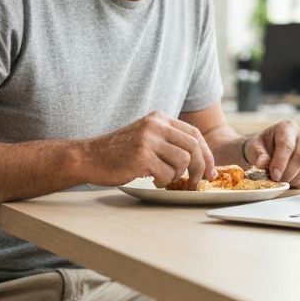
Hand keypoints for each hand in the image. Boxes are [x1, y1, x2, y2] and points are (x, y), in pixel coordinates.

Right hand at [83, 111, 216, 187]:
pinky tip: (152, 180)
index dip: (207, 154)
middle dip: (201, 168)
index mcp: (159, 118)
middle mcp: (155, 125)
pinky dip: (163, 181)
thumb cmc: (118, 152)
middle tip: (196, 182)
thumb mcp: (145, 135)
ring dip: (178, 176)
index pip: (194, 134)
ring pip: (183, 161)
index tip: (211, 171)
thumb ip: (168, 141)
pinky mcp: (141, 156)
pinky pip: (167, 173)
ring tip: (164, 178)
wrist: (88, 156)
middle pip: (194, 147)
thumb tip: (201, 160)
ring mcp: (148, 140)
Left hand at [243, 120, 299, 187]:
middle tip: (277, 180)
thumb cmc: (263, 147)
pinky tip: (293, 181)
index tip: (274, 175)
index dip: (281, 162)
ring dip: (296, 179)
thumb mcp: (254, 147)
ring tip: (283, 180)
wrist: (270, 150)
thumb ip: (258, 154)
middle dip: (288, 172)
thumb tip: (263, 163)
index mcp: (287, 127)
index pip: (287, 144)